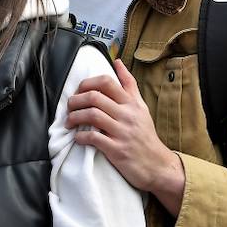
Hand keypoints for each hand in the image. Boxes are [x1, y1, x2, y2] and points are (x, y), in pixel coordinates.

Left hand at [65, 59, 185, 215]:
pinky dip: (80, 136)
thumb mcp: (141, 107)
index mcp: (132, 103)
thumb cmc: (145, 135)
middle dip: (76, 100)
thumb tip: (117, 62)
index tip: (79, 90)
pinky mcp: (117, 150)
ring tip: (69, 122)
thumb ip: (128, 85)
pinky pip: (93, 138)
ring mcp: (122, 132)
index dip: (87, 83)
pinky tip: (77, 138)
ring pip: (92, 115)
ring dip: (74, 117)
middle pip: (95, 97)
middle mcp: (127, 114)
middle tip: (69, 106)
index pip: (107, 82)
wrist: (157, 165)